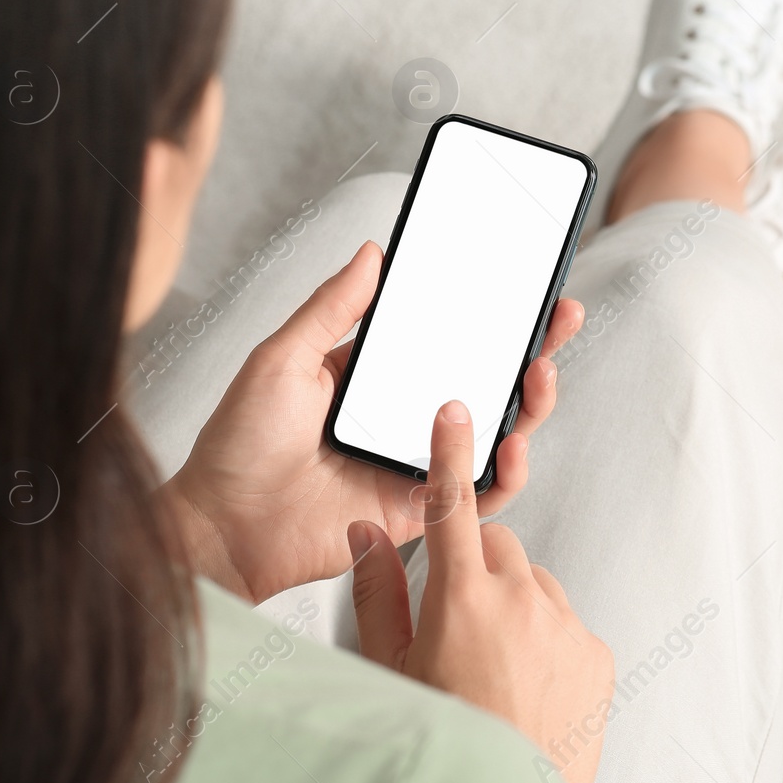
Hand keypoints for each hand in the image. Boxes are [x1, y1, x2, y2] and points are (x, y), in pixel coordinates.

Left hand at [162, 240, 584, 602]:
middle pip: (484, 380)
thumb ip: (332, 307)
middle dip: (530, 348)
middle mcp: (403, 418)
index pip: (445, 337)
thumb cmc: (239, 446)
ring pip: (494, 431)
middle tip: (559, 317)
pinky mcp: (421, 509)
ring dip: (529, 403)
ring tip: (539, 373)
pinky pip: (477, 491)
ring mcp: (416, 462)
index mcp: (374, 378)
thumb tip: (373, 252)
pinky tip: (512, 444)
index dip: (488, 313)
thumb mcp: (283, 358)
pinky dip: (505, 470)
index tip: (522, 284)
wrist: (223, 529)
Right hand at [350, 401, 613, 782]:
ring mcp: (565, 626)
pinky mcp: (596, 652)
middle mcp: (521, 601)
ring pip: (533, 583)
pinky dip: (545, 638)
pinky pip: (566, 621)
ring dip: (512, 604)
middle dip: (474, 566)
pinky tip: (524, 683)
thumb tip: (364, 537)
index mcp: (462, 599)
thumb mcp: (392, 670)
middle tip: (454, 620)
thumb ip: (378, 593)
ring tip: (490, 664)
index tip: (455, 412)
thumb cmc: (445, 740)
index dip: (452, 453)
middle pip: (495, 546)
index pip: (452, 505)